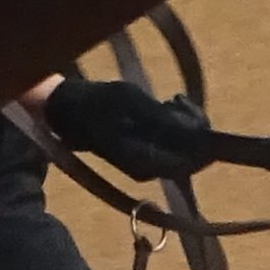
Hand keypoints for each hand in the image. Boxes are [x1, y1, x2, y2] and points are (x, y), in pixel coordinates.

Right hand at [40, 77, 215, 180]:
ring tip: (172, 100)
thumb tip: (195, 131)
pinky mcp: (149, 156)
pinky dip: (177, 125)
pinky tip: (167, 105)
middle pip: (191, 157)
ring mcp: (150, 165)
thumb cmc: (97, 103)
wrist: (70, 112)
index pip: (189, 161)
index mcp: (145, 162)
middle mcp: (151, 170)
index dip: (199, 137)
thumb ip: (162, 119)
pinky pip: (175, 146)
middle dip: (193, 126)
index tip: (185, 108)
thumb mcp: (130, 102)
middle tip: (177, 99)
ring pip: (186, 150)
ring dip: (186, 123)